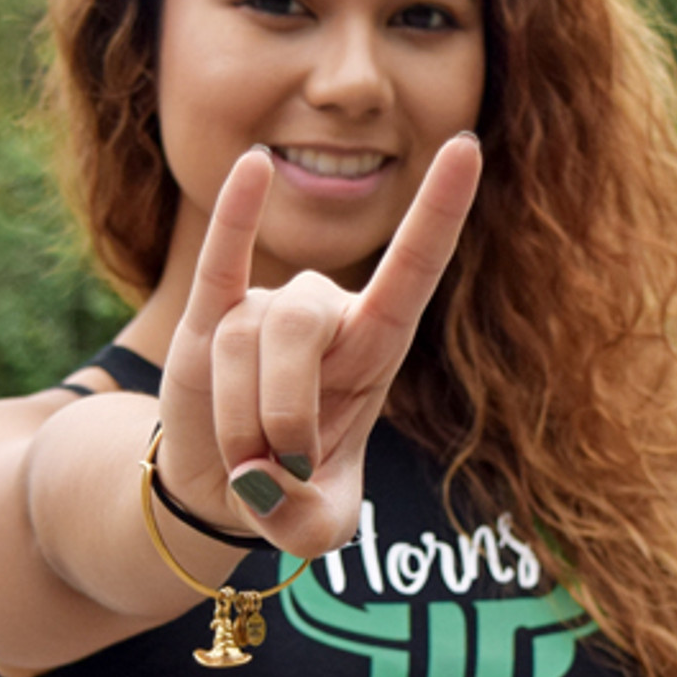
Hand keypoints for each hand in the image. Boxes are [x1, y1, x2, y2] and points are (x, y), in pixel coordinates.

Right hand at [155, 135, 481, 556]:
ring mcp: (265, 308)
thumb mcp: (315, 530)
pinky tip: (252, 165)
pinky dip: (236, 216)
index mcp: (376, 347)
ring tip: (243, 460)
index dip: (440, 210)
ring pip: (244, 338)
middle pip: (299, 325)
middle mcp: (327, 313)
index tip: (468, 146)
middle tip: (272, 471)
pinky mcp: (208, 316)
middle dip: (279, 408)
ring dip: (238, 416)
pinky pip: (223, 258)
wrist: (222, 487)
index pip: (415, 268)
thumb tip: (265, 478)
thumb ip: (307, 525)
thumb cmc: (290, 492)